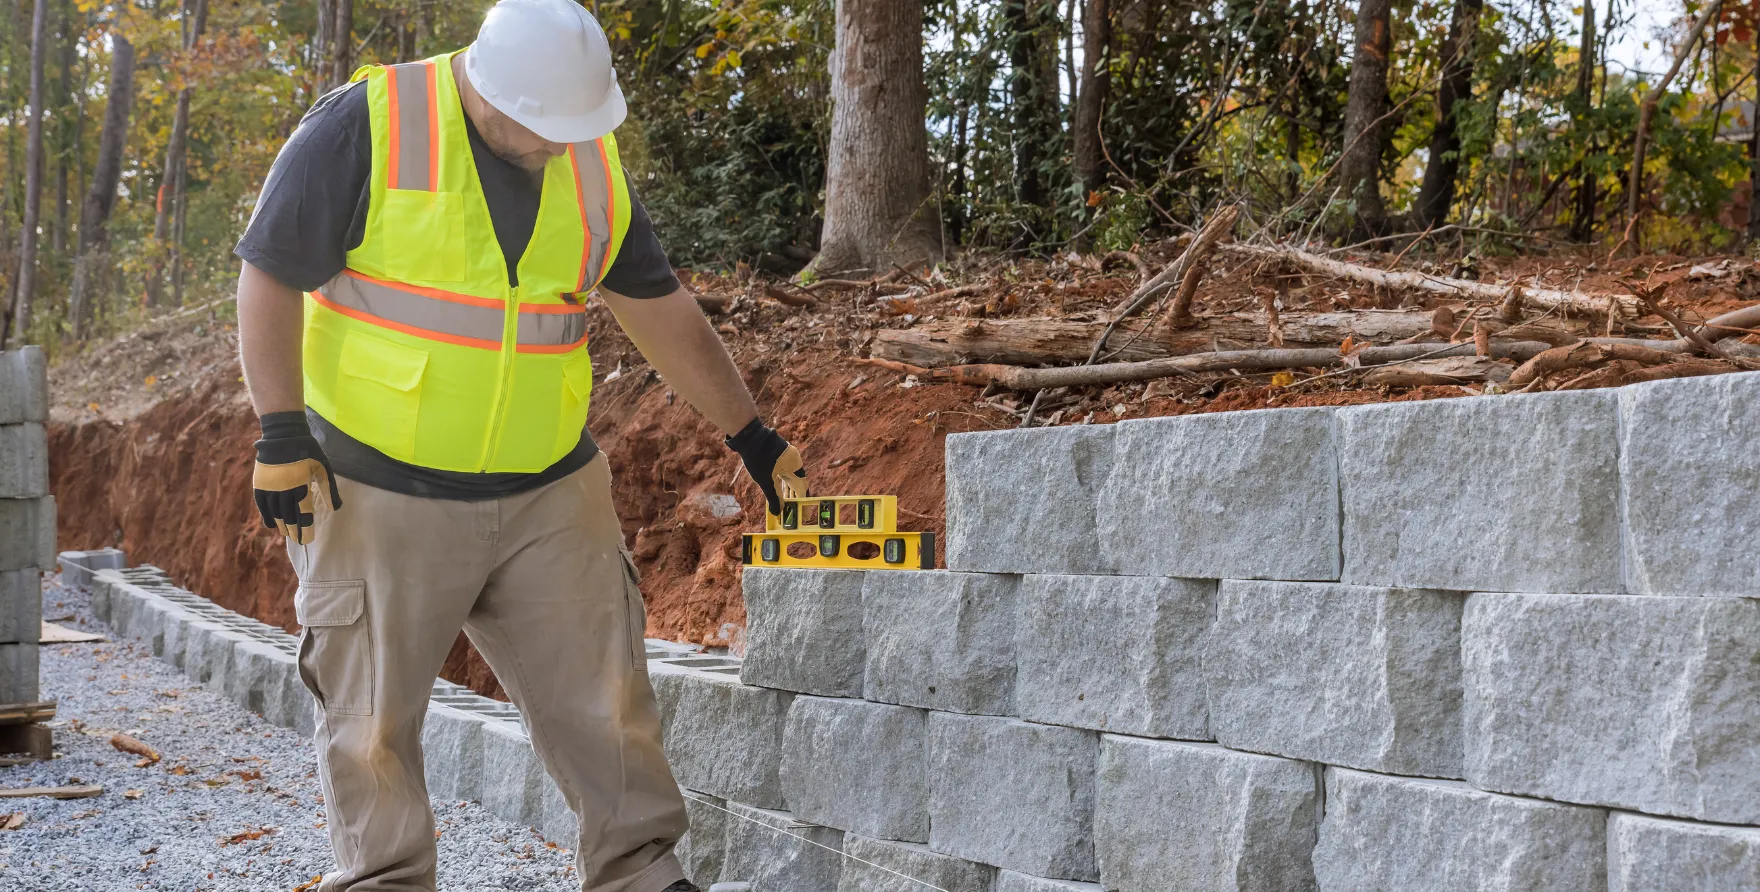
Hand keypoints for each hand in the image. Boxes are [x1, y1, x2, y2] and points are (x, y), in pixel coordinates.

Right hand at [253, 411, 342, 544]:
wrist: (283, 436)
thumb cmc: (308, 451)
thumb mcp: (323, 468)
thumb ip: (329, 488)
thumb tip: (336, 508)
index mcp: (301, 485)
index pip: (303, 513)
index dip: (305, 528)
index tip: (308, 539)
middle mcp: (284, 489)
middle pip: (288, 516)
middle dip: (294, 530)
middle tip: (299, 540)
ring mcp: (270, 487)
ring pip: (275, 512)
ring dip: (282, 525)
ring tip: (287, 534)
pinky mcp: (260, 484)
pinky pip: (262, 505)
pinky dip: (267, 516)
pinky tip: (272, 525)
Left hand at [725, 418, 806, 515]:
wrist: (748, 435)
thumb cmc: (759, 457)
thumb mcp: (766, 481)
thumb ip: (773, 497)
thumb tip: (777, 512)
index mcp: (795, 465)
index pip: (802, 487)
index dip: (803, 501)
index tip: (804, 513)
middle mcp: (793, 459)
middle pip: (796, 482)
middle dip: (794, 497)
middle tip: (794, 511)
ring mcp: (785, 455)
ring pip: (789, 476)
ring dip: (787, 490)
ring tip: (786, 502)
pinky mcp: (776, 453)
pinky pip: (782, 470)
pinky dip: (781, 481)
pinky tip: (777, 487)